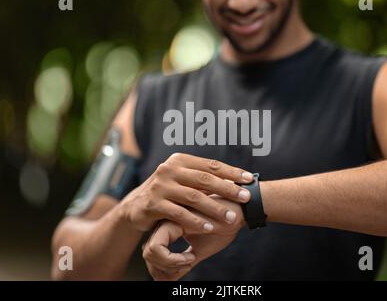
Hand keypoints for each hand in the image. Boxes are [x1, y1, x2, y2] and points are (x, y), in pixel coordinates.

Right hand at [118, 153, 252, 232]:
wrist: (136, 206)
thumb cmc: (168, 192)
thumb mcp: (182, 179)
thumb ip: (202, 177)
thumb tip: (236, 178)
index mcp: (180, 160)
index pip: (211, 165)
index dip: (232, 172)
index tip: (250, 179)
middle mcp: (169, 169)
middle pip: (205, 179)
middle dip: (228, 189)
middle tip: (246, 197)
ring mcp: (160, 186)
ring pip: (193, 197)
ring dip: (214, 208)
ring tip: (231, 217)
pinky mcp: (153, 203)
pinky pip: (179, 213)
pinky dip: (195, 221)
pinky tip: (209, 227)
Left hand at [143, 196, 244, 280]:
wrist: (238, 211)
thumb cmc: (223, 227)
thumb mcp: (201, 250)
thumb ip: (183, 262)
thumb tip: (167, 280)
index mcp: (170, 226)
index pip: (152, 252)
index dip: (163, 268)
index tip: (185, 267)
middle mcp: (165, 221)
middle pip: (147, 253)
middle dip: (163, 269)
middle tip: (186, 267)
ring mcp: (167, 221)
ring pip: (150, 252)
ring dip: (168, 265)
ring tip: (190, 261)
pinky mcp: (172, 222)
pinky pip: (158, 248)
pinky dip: (172, 260)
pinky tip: (192, 257)